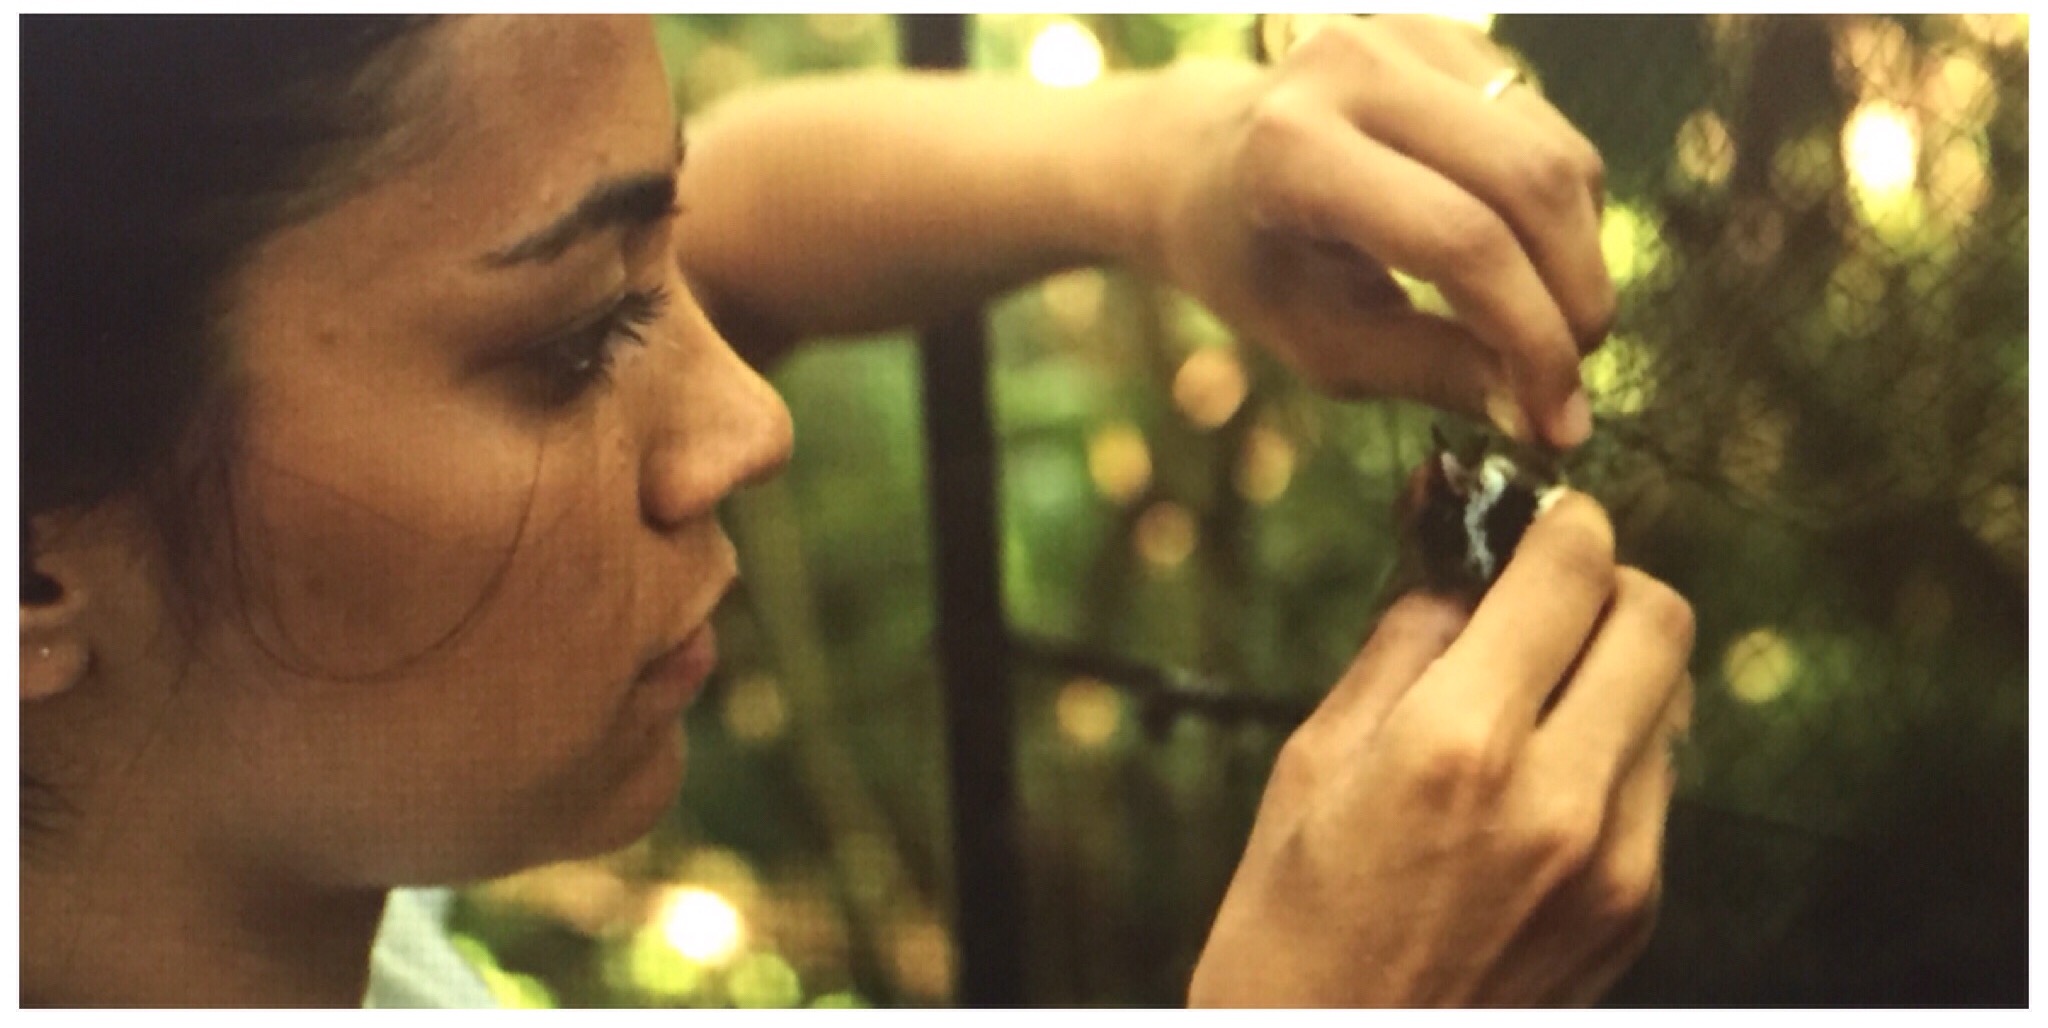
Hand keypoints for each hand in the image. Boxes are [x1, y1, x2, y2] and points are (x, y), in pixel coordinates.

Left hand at [1138, 15, 1611, 448]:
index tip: (1561, 420)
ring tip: (1551, 328)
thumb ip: (1429, 371)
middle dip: (1574, 296)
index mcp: (1293, 151)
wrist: (1197, 161)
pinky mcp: (1449, 36)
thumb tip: (1543, 413)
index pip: (1459, 241)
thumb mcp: (1321, 341)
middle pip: (1528, 185)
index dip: (1530, 337)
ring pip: (1558, 155)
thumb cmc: (1254, 266)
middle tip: (1574, 377)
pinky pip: (1550, 131)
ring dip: (1580, 257)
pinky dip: (1560, 213)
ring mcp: (1406, 38)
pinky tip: (1526, 263)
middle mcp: (1352, 70)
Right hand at [1188, 492, 1694, 1006]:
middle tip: (1544, 599)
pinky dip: (1612, 752)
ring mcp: (1616, 864)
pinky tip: (1536, 785)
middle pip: (1661, 619)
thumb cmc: (1288, 924)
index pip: (1575, 570)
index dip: (1562, 522)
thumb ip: (1402, 641)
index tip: (1536, 520)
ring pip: (1672, 700)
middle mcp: (1559, 799)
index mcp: (1457, 745)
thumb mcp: (1313, 762)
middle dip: (1607, 584)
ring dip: (1613, 670)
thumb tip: (1454, 545)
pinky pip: (1657, 784)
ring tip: (1532, 699)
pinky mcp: (1637, 912)